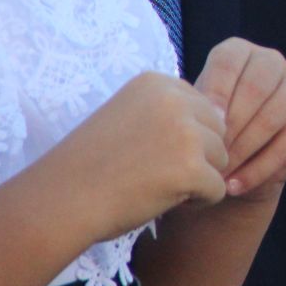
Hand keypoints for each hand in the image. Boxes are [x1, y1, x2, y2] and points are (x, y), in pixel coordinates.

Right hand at [59, 73, 227, 239]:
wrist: (60, 201)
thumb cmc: (91, 165)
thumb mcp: (129, 117)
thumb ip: (171, 111)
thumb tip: (226, 116)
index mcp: (156, 82)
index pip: (202, 107)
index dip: (183, 136)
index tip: (148, 151)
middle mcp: (174, 100)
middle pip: (218, 130)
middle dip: (198, 156)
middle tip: (155, 172)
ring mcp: (185, 133)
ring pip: (222, 159)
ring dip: (198, 178)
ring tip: (158, 185)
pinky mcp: (191, 168)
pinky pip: (219, 188)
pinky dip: (198, 202)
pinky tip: (164, 201)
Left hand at [193, 39, 285, 202]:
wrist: (228, 161)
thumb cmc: (203, 130)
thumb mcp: (192, 115)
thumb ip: (197, 110)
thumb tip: (208, 118)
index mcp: (239, 52)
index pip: (229, 63)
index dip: (215, 93)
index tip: (202, 124)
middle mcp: (271, 62)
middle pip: (255, 88)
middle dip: (231, 127)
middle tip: (209, 156)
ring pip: (273, 117)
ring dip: (243, 150)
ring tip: (218, 175)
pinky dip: (258, 169)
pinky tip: (235, 185)